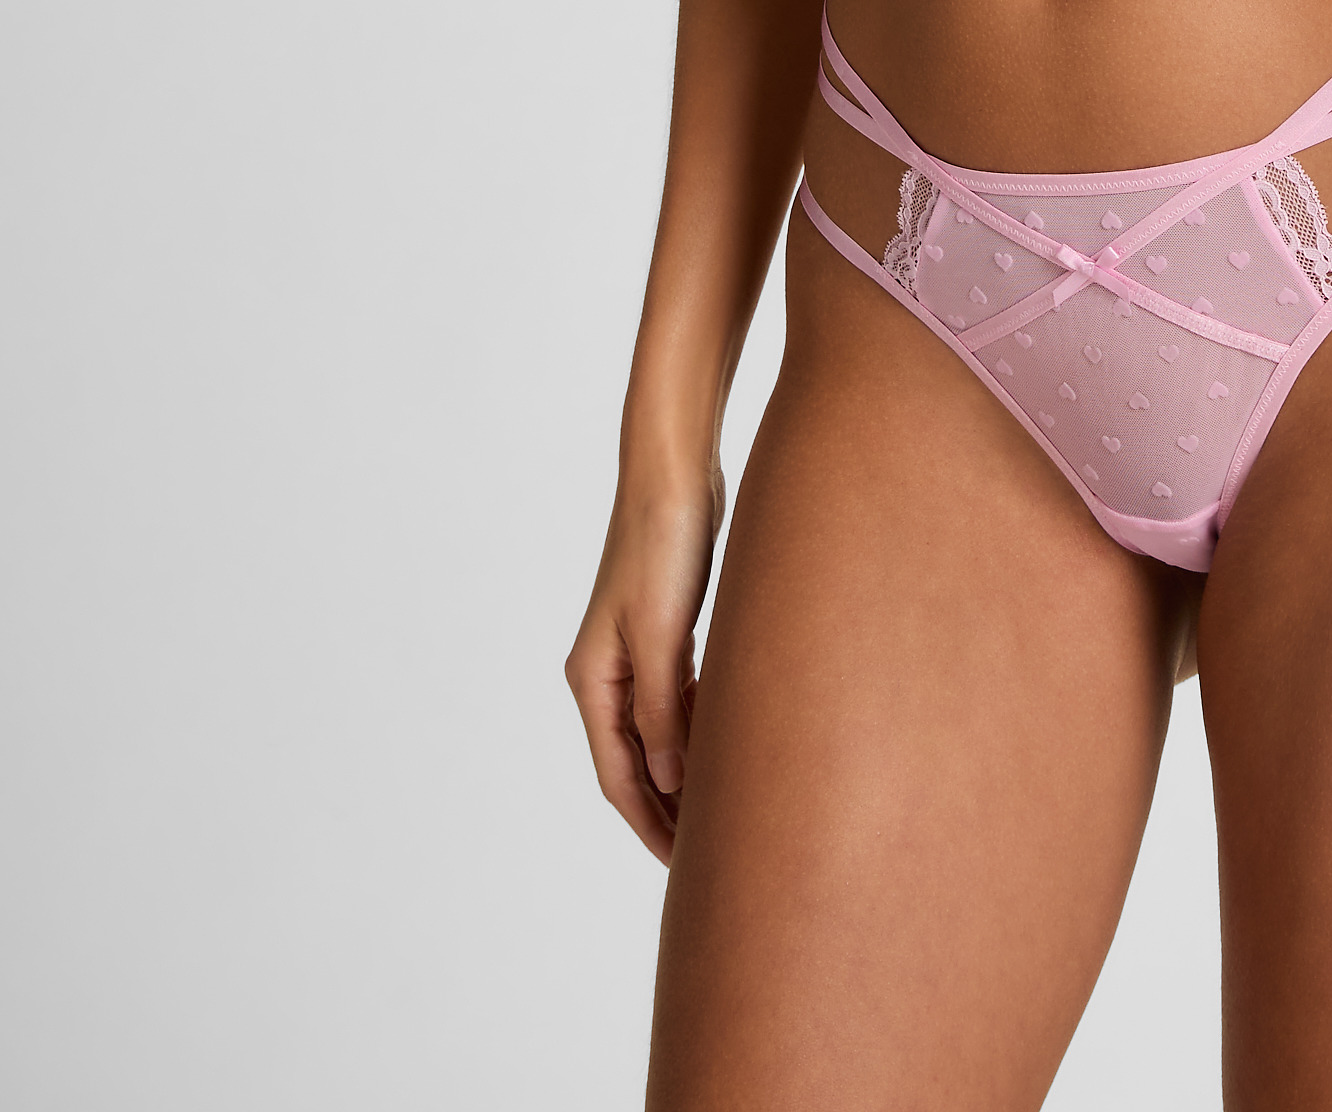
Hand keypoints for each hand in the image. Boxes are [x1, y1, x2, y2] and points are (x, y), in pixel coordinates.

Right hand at [563, 465, 721, 862]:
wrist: (675, 470)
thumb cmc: (664, 543)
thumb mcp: (663, 632)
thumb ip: (664, 709)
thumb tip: (673, 780)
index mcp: (594, 678)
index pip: (619, 774)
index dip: (651, 822)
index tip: (686, 868)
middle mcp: (607, 671)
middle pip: (636, 760)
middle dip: (667, 809)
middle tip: (711, 856)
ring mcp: (636, 649)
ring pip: (660, 731)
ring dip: (686, 772)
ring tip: (724, 812)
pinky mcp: (666, 628)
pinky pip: (678, 699)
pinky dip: (698, 728)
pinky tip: (730, 744)